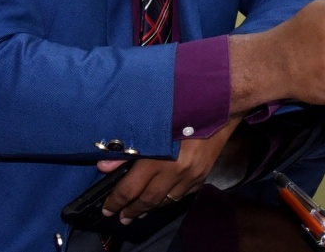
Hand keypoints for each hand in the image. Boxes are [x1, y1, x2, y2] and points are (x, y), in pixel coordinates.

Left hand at [99, 117, 240, 222]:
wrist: (221, 107)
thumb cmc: (182, 110)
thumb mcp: (150, 126)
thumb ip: (127, 150)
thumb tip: (104, 167)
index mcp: (158, 159)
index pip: (129, 189)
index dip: (115, 202)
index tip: (107, 209)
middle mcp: (175, 172)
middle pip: (148, 200)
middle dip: (132, 210)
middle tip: (122, 217)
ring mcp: (191, 176)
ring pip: (166, 201)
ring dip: (152, 207)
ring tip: (140, 212)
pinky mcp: (203, 175)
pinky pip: (184, 194)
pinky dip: (171, 199)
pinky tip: (165, 198)